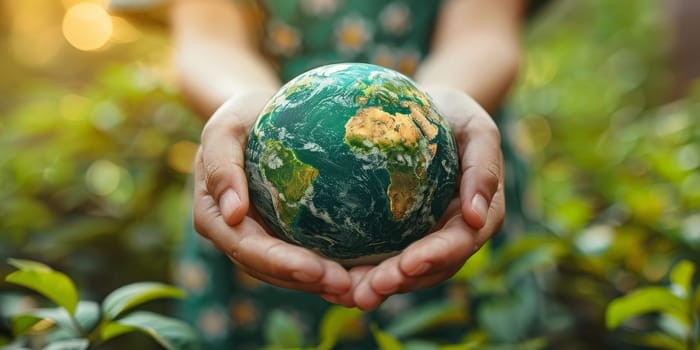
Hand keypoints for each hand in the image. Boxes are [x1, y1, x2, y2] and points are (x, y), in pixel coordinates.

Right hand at [192, 90, 351, 295]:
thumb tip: (232, 213)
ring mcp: (258, 236)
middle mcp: (234, 234)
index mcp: (215, 215)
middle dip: (304, 282)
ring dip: (319, 284)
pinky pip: (302, 256)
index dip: (278, 263)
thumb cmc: (241, 115)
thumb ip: (221, 164)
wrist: (258, 113)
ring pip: (285, 272)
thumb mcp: (225, 127)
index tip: (314, 269)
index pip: (245, 247)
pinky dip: (327, 268)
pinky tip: (359, 276)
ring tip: (356, 290)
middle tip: (345, 285)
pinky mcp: (281, 232)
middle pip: (267, 268)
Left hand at [322, 87, 504, 309]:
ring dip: (380, 286)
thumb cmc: (455, 114)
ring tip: (349, 295)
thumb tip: (476, 217)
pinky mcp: (400, 232)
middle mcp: (453, 233)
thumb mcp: (477, 129)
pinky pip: (384, 256)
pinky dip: (364, 270)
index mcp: (479, 215)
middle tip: (367, 292)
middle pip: (430, 268)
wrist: (428, 110)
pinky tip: (336, 279)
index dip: (435, 258)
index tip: (407, 264)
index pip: (459, 243)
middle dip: (400, 282)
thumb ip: (483, 167)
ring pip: (406, 271)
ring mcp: (426, 236)